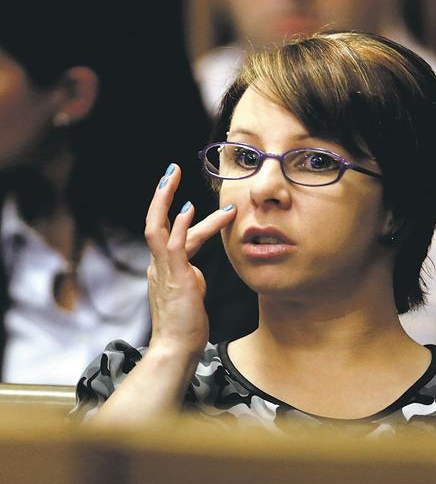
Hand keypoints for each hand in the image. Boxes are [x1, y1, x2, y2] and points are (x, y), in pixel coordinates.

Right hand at [144, 163, 235, 357]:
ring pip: (157, 227)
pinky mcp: (174, 277)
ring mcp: (163, 270)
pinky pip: (174, 246)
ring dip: (164, 199)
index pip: (170, 233)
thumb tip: (197, 269)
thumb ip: (192, 277)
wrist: (176, 349)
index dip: (179, 215)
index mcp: (163, 268)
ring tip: (173, 174)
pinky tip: (188, 208)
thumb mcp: (191, 293)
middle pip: (155, 222)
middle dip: (162, 194)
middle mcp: (158, 265)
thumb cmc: (186, 326)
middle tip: (172, 170)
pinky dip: (180, 225)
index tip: (189, 199)